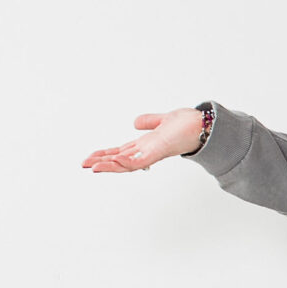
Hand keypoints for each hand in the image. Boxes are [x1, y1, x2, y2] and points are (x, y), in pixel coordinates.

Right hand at [83, 109, 205, 173]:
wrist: (203, 126)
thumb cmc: (187, 125)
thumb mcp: (163, 120)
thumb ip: (149, 121)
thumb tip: (135, 122)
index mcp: (146, 145)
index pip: (121, 151)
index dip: (105, 154)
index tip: (90, 157)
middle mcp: (147, 151)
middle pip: (119, 159)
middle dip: (101, 162)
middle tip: (83, 164)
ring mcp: (152, 154)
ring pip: (125, 164)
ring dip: (108, 165)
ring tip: (92, 167)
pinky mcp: (158, 153)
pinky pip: (138, 161)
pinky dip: (124, 162)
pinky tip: (113, 161)